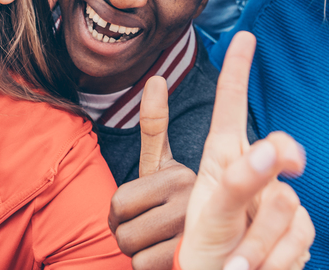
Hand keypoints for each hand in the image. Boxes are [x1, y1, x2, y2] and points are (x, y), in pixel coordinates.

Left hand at [108, 77, 195, 269]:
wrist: (209, 246)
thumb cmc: (175, 203)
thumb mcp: (162, 165)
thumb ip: (155, 126)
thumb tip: (156, 78)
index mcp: (180, 178)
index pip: (119, 202)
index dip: (121, 212)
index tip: (143, 209)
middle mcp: (191, 205)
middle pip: (122, 229)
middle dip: (127, 234)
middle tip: (150, 229)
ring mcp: (193, 237)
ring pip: (131, 251)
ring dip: (137, 253)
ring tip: (159, 243)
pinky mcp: (189, 262)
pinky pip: (142, 268)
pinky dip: (148, 268)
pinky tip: (166, 260)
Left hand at [178, 32, 313, 269]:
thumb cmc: (203, 253)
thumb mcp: (211, 217)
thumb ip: (238, 182)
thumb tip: (271, 149)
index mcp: (222, 159)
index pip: (231, 107)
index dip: (238, 69)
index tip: (246, 34)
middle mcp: (252, 173)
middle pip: (281, 148)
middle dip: (279, 163)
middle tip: (283, 172)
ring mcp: (278, 200)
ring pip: (289, 202)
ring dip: (262, 242)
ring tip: (237, 263)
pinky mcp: (299, 229)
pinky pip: (301, 234)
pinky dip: (279, 260)